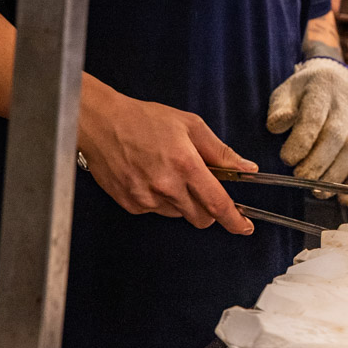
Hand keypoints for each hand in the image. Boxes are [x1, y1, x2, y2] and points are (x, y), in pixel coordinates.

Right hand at [78, 78, 256, 232]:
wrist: (101, 123)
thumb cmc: (143, 120)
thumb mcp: (191, 126)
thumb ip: (221, 152)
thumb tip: (246, 168)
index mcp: (185, 164)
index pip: (217, 204)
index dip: (234, 220)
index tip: (244, 227)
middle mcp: (166, 186)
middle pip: (201, 218)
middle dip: (209, 209)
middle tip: (202, 188)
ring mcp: (146, 198)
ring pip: (179, 214)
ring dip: (183, 201)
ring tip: (168, 172)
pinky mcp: (131, 204)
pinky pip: (157, 211)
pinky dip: (161, 200)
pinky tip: (151, 177)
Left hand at [266, 58, 347, 202]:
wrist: (338, 81)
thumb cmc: (306, 92)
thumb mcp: (287, 91)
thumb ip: (279, 108)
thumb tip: (276, 125)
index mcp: (322, 90)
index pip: (315, 117)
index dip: (302, 141)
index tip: (287, 158)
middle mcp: (347, 106)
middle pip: (337, 137)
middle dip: (318, 162)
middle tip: (301, 177)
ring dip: (336, 175)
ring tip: (318, 191)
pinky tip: (345, 198)